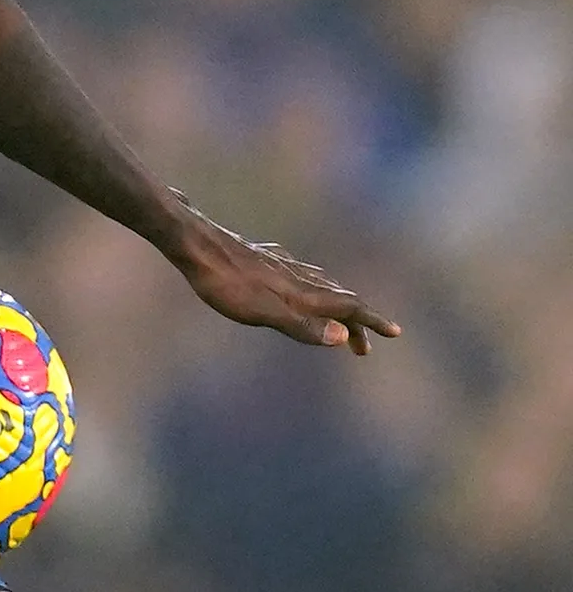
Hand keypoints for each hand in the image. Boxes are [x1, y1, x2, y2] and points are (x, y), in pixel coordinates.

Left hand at [165, 200, 400, 354]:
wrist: (196, 244)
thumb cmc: (225, 284)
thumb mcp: (263, 313)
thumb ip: (302, 325)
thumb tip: (342, 337)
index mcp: (302, 292)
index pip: (348, 307)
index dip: (371, 323)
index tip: (395, 333)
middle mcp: (298, 276)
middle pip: (339, 299)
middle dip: (356, 323)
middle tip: (363, 347)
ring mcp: (281, 265)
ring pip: (321, 286)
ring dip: (336, 306)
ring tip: (340, 320)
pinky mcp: (264, 259)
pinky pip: (300, 275)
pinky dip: (313, 288)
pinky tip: (299, 284)